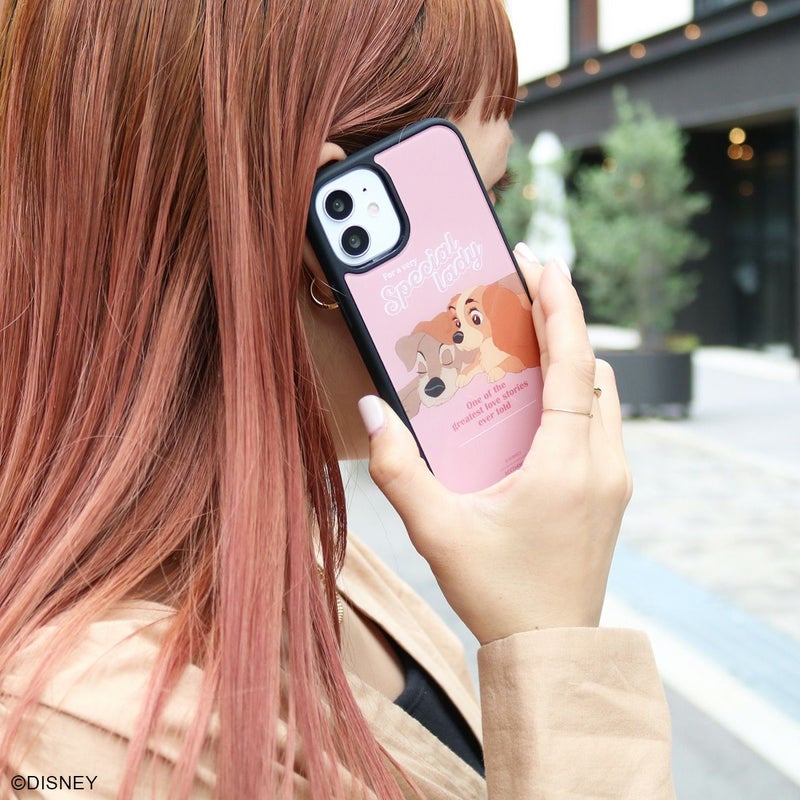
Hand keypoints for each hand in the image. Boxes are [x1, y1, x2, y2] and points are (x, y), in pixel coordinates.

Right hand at [357, 249, 631, 644]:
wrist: (549, 652)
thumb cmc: (499, 594)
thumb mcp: (437, 530)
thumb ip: (398, 470)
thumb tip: (373, 412)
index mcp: (568, 464)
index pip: (574, 365)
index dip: (562, 308)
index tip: (547, 265)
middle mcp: (602, 464)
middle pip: (594, 371)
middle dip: (563, 328)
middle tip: (522, 303)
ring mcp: (613, 481)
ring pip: (603, 397)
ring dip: (571, 365)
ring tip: (526, 351)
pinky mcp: (609, 495)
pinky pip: (599, 426)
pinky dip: (575, 401)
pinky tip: (535, 410)